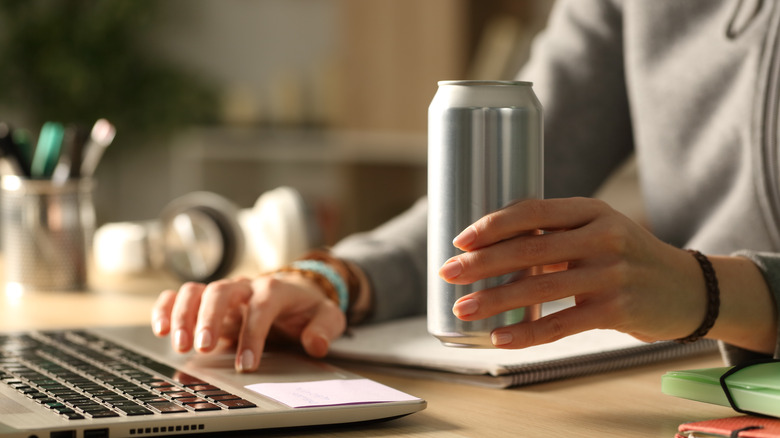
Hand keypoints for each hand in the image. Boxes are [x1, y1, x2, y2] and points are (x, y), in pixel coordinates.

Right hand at [151, 273, 345, 372]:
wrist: (297, 290)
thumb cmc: (307, 306)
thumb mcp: (328, 315)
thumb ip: (325, 328)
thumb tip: (315, 344)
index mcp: (276, 289)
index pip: (262, 306)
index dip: (253, 334)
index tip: (247, 364)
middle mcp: (246, 286)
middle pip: (222, 291)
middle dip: (209, 318)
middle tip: (202, 348)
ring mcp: (224, 292)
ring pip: (197, 290)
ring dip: (183, 315)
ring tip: (179, 344)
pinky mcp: (207, 300)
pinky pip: (180, 295)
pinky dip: (166, 307)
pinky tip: (160, 329)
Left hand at [439, 197, 706, 347]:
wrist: (689, 288)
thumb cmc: (627, 257)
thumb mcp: (598, 231)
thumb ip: (554, 234)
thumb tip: (491, 249)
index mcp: (591, 211)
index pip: (533, 210)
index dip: (493, 224)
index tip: (460, 239)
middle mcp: (602, 236)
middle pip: (531, 247)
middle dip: (483, 262)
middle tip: (448, 272)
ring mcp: (611, 273)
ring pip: (540, 286)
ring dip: (495, 300)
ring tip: (463, 308)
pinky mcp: (617, 310)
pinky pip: (562, 323)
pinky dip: (527, 333)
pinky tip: (500, 338)